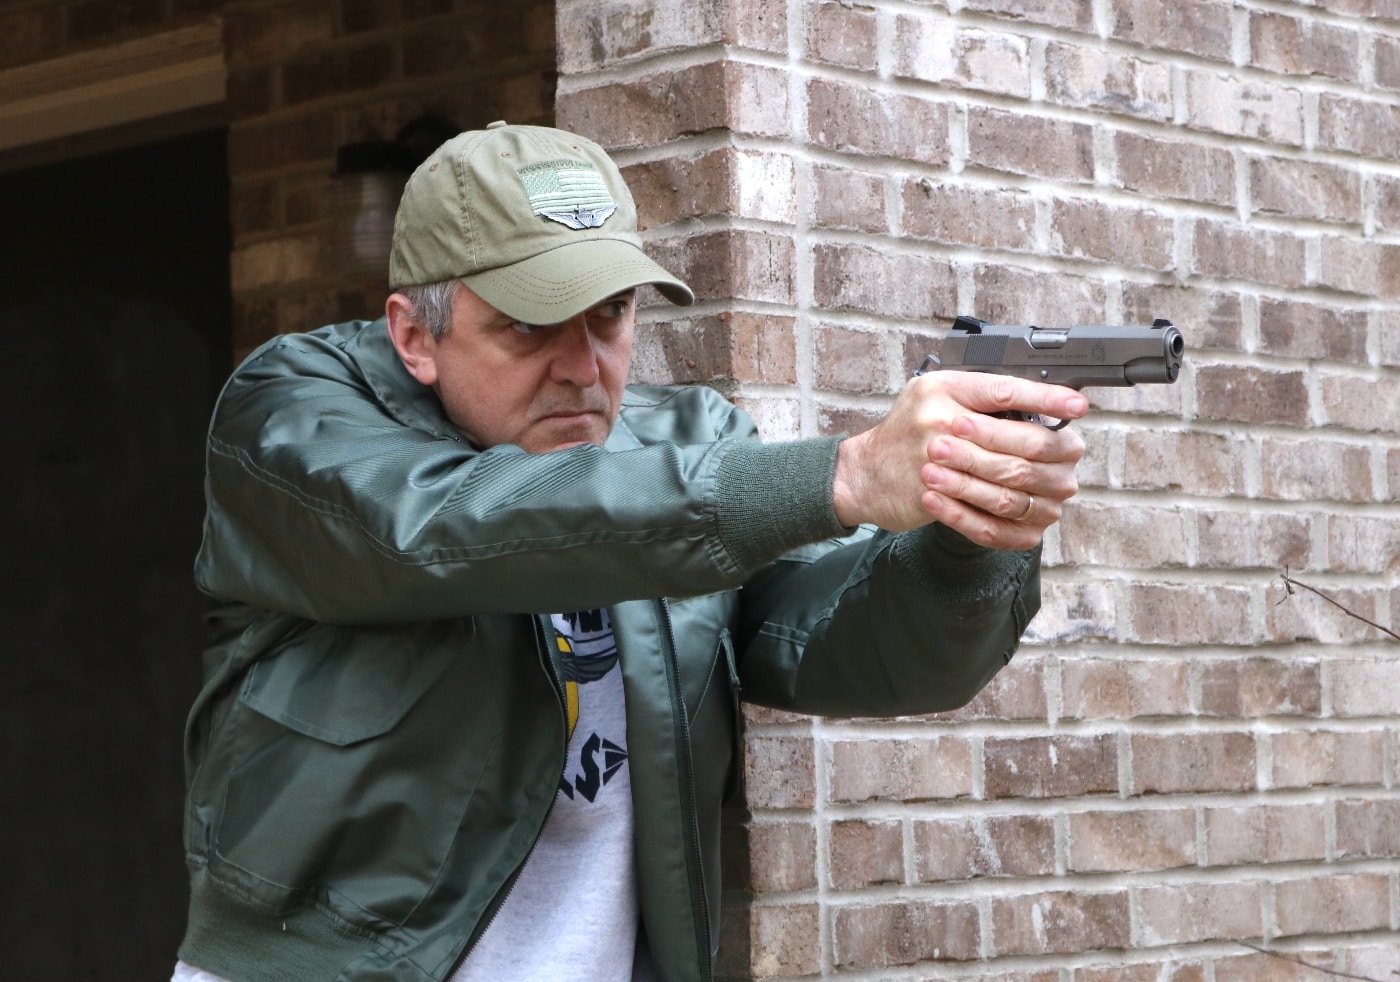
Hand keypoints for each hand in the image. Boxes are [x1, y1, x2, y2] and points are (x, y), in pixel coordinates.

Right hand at [832, 371, 1086, 547]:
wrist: (862, 474)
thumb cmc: (907, 432)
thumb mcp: (935, 396)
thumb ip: (978, 397)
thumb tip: (1040, 404)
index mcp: (943, 390)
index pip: (1005, 391)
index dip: (1047, 398)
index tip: (1077, 405)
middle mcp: (938, 422)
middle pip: (1016, 441)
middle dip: (1052, 450)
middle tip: (1075, 451)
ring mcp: (935, 464)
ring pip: (1008, 483)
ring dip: (1039, 487)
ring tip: (1057, 486)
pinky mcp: (934, 500)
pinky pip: (987, 519)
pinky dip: (1015, 522)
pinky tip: (1033, 515)